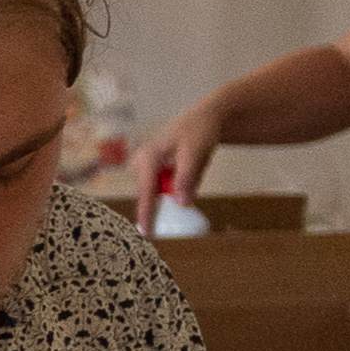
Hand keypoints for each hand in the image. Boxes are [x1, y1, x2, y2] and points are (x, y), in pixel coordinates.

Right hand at [142, 98, 226, 212]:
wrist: (207, 116)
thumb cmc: (199, 131)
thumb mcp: (195, 154)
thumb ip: (187, 179)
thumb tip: (182, 204)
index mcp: (147, 158)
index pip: (146, 192)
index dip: (146, 214)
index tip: (146, 234)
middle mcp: (142, 162)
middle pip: (151, 194)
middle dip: (165, 201)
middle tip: (186, 187)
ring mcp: (147, 166)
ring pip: (159, 191)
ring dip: (176, 189)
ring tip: (193, 165)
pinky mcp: (155, 169)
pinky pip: (165, 187)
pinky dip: (178, 186)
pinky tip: (190, 166)